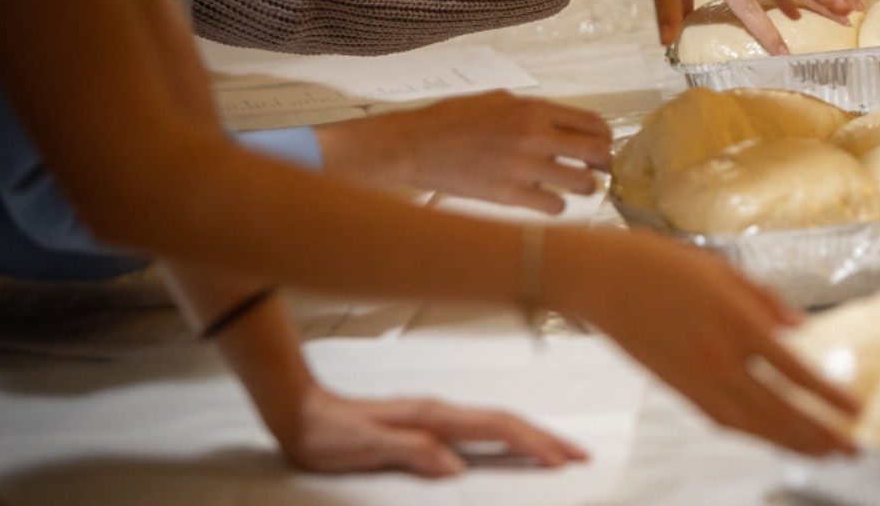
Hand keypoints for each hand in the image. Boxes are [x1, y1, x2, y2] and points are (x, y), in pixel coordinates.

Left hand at [278, 386, 587, 476]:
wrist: (299, 411)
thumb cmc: (326, 432)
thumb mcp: (366, 445)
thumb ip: (413, 452)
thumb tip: (457, 469)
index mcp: (432, 416)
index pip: (495, 427)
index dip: (531, 443)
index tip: (560, 460)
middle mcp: (440, 411)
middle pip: (506, 421)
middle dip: (545, 437)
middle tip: (580, 455)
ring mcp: (436, 415)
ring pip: (496, 422)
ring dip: (531, 435)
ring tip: (558, 451)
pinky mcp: (428, 423)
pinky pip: (480, 428)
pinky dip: (507, 436)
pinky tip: (513, 445)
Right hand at [315, 92, 611, 212]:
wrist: (414, 146)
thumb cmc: (450, 121)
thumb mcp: (496, 100)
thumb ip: (532, 110)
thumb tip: (560, 123)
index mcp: (532, 109)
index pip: (592, 122)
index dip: (605, 137)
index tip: (603, 144)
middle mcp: (534, 136)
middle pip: (597, 153)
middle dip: (603, 162)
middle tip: (598, 169)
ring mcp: (523, 167)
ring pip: (582, 183)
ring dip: (585, 187)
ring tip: (575, 187)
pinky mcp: (509, 195)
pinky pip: (555, 207)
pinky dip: (557, 206)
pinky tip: (547, 201)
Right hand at [549, 229, 861, 456]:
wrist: (598, 278)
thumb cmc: (657, 262)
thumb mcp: (721, 267)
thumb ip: (765, 300)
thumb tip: (800, 327)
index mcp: (735, 323)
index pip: (795, 373)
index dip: (830, 396)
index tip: (858, 409)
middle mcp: (718, 359)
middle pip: (778, 411)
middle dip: (819, 435)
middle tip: (851, 449)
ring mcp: (694, 379)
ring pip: (751, 425)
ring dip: (790, 443)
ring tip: (822, 453)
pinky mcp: (675, 388)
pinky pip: (721, 420)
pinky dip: (752, 434)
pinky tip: (771, 437)